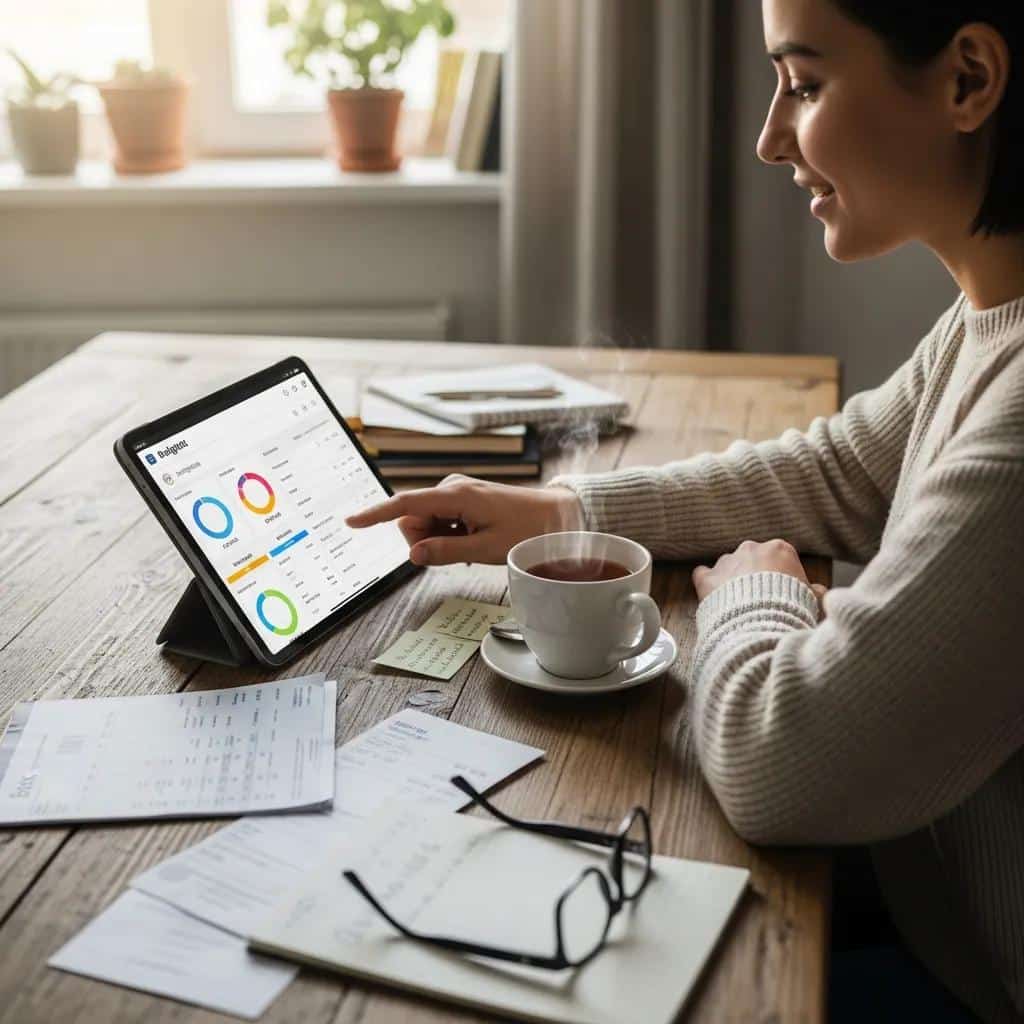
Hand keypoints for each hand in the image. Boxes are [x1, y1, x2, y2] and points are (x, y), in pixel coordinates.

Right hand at [345, 475, 584, 565]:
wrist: (557, 514)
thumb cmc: (528, 530)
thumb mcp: (486, 549)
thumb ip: (446, 552)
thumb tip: (413, 555)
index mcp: (456, 495)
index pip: (405, 505)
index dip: (375, 514)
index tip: (350, 521)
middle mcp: (452, 488)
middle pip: (413, 518)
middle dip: (423, 540)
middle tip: (458, 552)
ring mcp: (458, 492)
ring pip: (426, 522)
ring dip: (440, 540)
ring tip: (472, 546)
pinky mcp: (464, 499)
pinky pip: (441, 521)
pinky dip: (450, 536)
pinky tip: (473, 542)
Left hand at [692, 538, 826, 604]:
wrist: (761, 624)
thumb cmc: (791, 611)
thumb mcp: (812, 601)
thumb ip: (814, 592)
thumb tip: (819, 591)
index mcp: (780, 549)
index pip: (780, 558)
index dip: (781, 577)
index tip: (782, 594)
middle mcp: (751, 549)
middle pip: (753, 560)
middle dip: (755, 577)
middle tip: (760, 601)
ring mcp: (727, 562)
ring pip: (729, 567)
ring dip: (732, 582)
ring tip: (739, 606)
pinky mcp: (707, 578)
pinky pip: (703, 575)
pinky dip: (707, 584)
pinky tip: (712, 596)